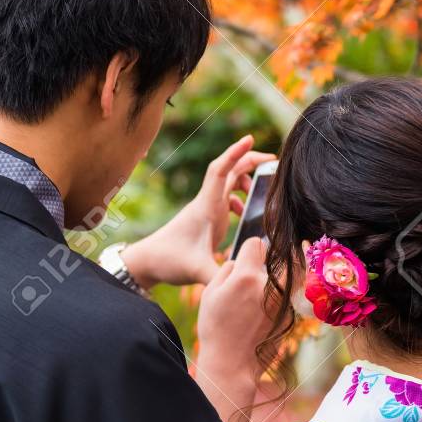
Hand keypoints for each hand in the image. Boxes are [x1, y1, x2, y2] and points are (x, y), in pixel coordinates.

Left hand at [121, 135, 274, 288]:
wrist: (148, 261)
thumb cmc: (169, 260)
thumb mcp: (197, 271)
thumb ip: (221, 276)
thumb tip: (245, 282)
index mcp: (206, 207)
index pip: (221, 170)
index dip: (236, 152)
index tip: (251, 138)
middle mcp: (207, 203)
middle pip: (229, 170)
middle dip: (250, 161)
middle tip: (273, 161)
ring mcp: (206, 209)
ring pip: (228, 183)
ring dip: (246, 180)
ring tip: (262, 190)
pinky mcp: (206, 218)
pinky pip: (226, 198)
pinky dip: (239, 198)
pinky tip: (244, 213)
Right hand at [195, 237, 275, 421]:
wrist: (232, 363)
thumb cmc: (216, 328)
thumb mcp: (210, 293)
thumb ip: (228, 269)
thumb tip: (242, 258)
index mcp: (245, 277)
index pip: (256, 243)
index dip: (250, 248)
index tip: (247, 256)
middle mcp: (267, 286)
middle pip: (279, 256)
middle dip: (271, 258)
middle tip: (263, 265)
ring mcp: (281, 300)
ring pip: (288, 273)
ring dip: (281, 273)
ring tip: (267, 282)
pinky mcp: (289, 313)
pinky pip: (288, 292)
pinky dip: (282, 291)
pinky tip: (266, 304)